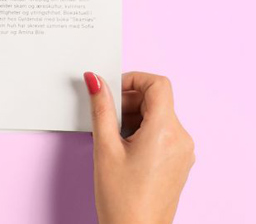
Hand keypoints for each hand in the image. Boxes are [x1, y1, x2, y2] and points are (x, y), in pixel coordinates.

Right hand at [84, 71, 194, 223]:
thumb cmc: (122, 198)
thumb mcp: (105, 147)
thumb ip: (101, 108)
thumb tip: (96, 80)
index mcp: (166, 131)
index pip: (158, 84)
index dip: (133, 79)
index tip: (112, 89)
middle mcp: (181, 139)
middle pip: (156, 100)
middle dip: (128, 101)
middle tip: (104, 117)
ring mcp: (183, 151)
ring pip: (157, 116)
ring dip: (133, 117)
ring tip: (111, 138)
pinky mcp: (179, 162)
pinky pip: (162, 132)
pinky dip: (141, 131)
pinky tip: (122, 148)